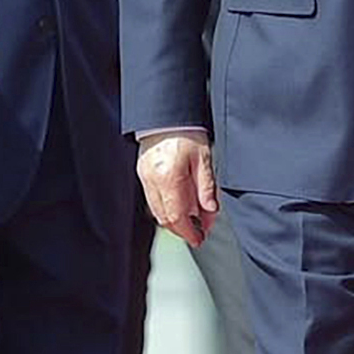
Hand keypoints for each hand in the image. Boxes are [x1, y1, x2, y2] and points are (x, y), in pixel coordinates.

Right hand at [137, 131, 218, 246]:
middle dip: (183, 229)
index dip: (189, 231)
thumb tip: (210, 210)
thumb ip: (207, 187)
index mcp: (170, 177)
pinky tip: (180, 206)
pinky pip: (153, 199)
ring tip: (193, 220)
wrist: (166, 114)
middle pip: (165, 217)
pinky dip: (166, 207)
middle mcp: (153, 180)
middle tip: (200, 232)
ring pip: (157, 210)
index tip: (200, 239)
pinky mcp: (143, 174)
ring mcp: (145, 177)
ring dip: (174, 220)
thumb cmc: (187, 132)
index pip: (177, 216)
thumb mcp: (205, 159)